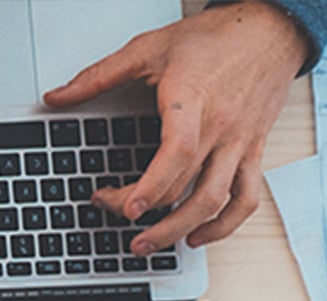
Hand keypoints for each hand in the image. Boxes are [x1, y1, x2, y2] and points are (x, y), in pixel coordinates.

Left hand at [44, 2, 307, 254]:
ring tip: (150, 243)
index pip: (177, 154)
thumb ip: (99, 75)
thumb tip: (57, 97)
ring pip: (215, 202)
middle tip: (118, 218)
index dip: (152, 187)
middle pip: (186, 187)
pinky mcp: (253, 153)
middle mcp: (220, 127)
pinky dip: (223, 226)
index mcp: (193, 100)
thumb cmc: (213, 39)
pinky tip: (197, 235)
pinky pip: (245, 200)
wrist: (269, 30)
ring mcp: (239, 145)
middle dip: (148, 212)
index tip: (127, 208)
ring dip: (182, 230)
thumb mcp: (149, 47)